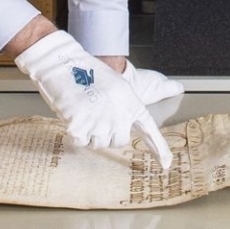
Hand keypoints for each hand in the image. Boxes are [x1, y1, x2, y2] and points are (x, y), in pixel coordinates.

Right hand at [16, 30, 173, 169]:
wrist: (63, 64)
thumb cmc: (86, 73)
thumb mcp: (115, 87)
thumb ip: (122, 108)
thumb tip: (120, 127)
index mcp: (130, 102)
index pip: (149, 128)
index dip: (158, 147)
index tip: (166, 164)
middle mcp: (119, 115)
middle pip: (119, 141)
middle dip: (108, 134)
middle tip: (96, 116)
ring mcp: (101, 122)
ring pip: (98, 143)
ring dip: (89, 133)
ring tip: (83, 110)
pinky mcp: (82, 127)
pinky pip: (80, 141)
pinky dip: (75, 132)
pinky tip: (73, 113)